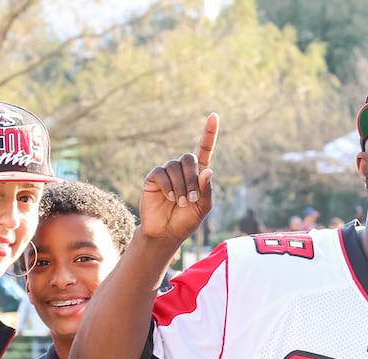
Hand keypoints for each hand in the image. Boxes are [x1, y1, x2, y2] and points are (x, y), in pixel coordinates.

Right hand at [137, 113, 218, 243]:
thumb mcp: (202, 208)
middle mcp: (182, 169)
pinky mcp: (153, 177)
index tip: (214, 116)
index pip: (204, 149)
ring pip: (175, 167)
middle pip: (189, 158)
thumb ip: (206, 190)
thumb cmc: (186, 220)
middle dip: (192, 180)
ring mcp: (167, 172)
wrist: (166, 232)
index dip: (209, 133)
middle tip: (191, 199)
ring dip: (180, 187)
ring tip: (179, 203)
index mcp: (197, 174)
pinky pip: (162, 173)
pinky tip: (169, 198)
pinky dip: (168, 187)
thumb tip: (207, 170)